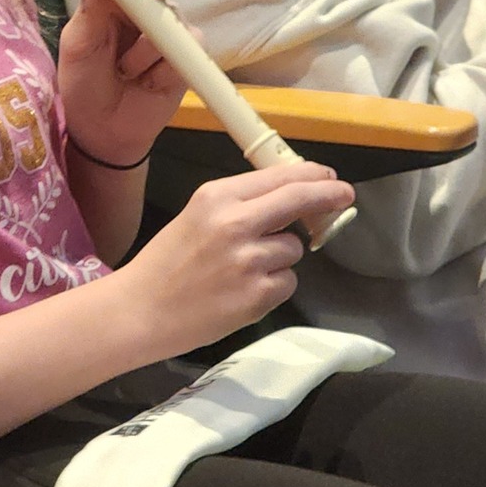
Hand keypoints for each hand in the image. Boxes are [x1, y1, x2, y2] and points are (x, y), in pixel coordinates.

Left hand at [56, 0, 189, 167]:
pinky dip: (163, 64)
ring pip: (173, 12)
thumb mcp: (78, 46)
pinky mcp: (188, 53)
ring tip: (127, 71)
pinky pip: (187, 44)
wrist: (103, 131)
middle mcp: (145, 3)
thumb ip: (89, 8)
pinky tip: (148, 81)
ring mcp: (169, 26)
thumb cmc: (84, 82)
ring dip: (146, 44)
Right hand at [122, 165, 356, 359]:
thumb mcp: (198, 215)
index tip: (330, 178)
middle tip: (345, 196)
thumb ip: (241, 204)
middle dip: (329, 196)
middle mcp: (236, 222)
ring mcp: (249, 261)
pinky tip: (243, 292)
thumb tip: (293, 196)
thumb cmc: (167, 261)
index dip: (313, 176)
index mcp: (218, 196)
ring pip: (294, 249)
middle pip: (300, 200)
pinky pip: (286, 282)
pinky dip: (273, 287)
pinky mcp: (256, 296)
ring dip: (281, 257)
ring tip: (245, 270)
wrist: (139, 310)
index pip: (280, 177)